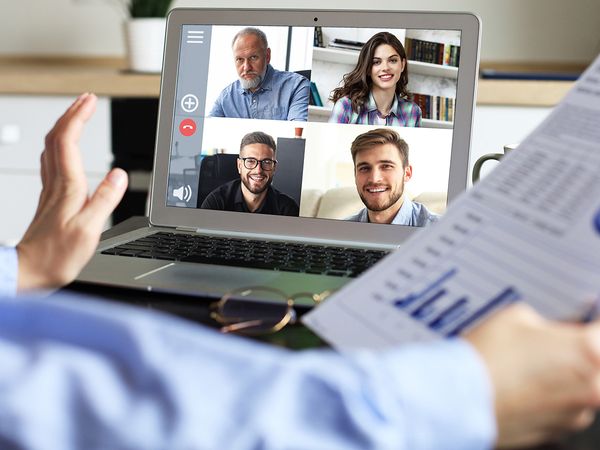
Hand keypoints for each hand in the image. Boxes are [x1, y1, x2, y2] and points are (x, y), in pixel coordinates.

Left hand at [16, 93, 127, 291]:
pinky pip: (51, 162)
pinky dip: (60, 146)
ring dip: (64, 126)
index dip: (79, 117)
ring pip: (51, 148)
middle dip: (72, 114)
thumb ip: (105, 200)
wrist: (29, 272)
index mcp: (67, 188)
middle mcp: (55, 185)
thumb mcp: (89, 230)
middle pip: (57, 138)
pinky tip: (66, 149)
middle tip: (86, 99)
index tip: (91, 101)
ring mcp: (50, 191)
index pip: (68, 141)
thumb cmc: (56, 256)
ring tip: (78, 115)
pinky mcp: (49, 200)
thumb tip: (119, 174)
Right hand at [466, 304, 599, 447]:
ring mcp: (577, 413)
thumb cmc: (486, 357)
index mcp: (589, 349)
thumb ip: (547, 323)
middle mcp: (593, 385)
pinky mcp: (559, 432)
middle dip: (576, 353)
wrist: (459, 398)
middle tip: (547, 345)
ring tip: (526, 368)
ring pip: (582, 387)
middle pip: (595, 362)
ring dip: (564, 377)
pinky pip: (564, 408)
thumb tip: (553, 332)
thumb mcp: (516, 316)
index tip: (583, 323)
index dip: (590, 325)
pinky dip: (549, 398)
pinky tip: (521, 387)